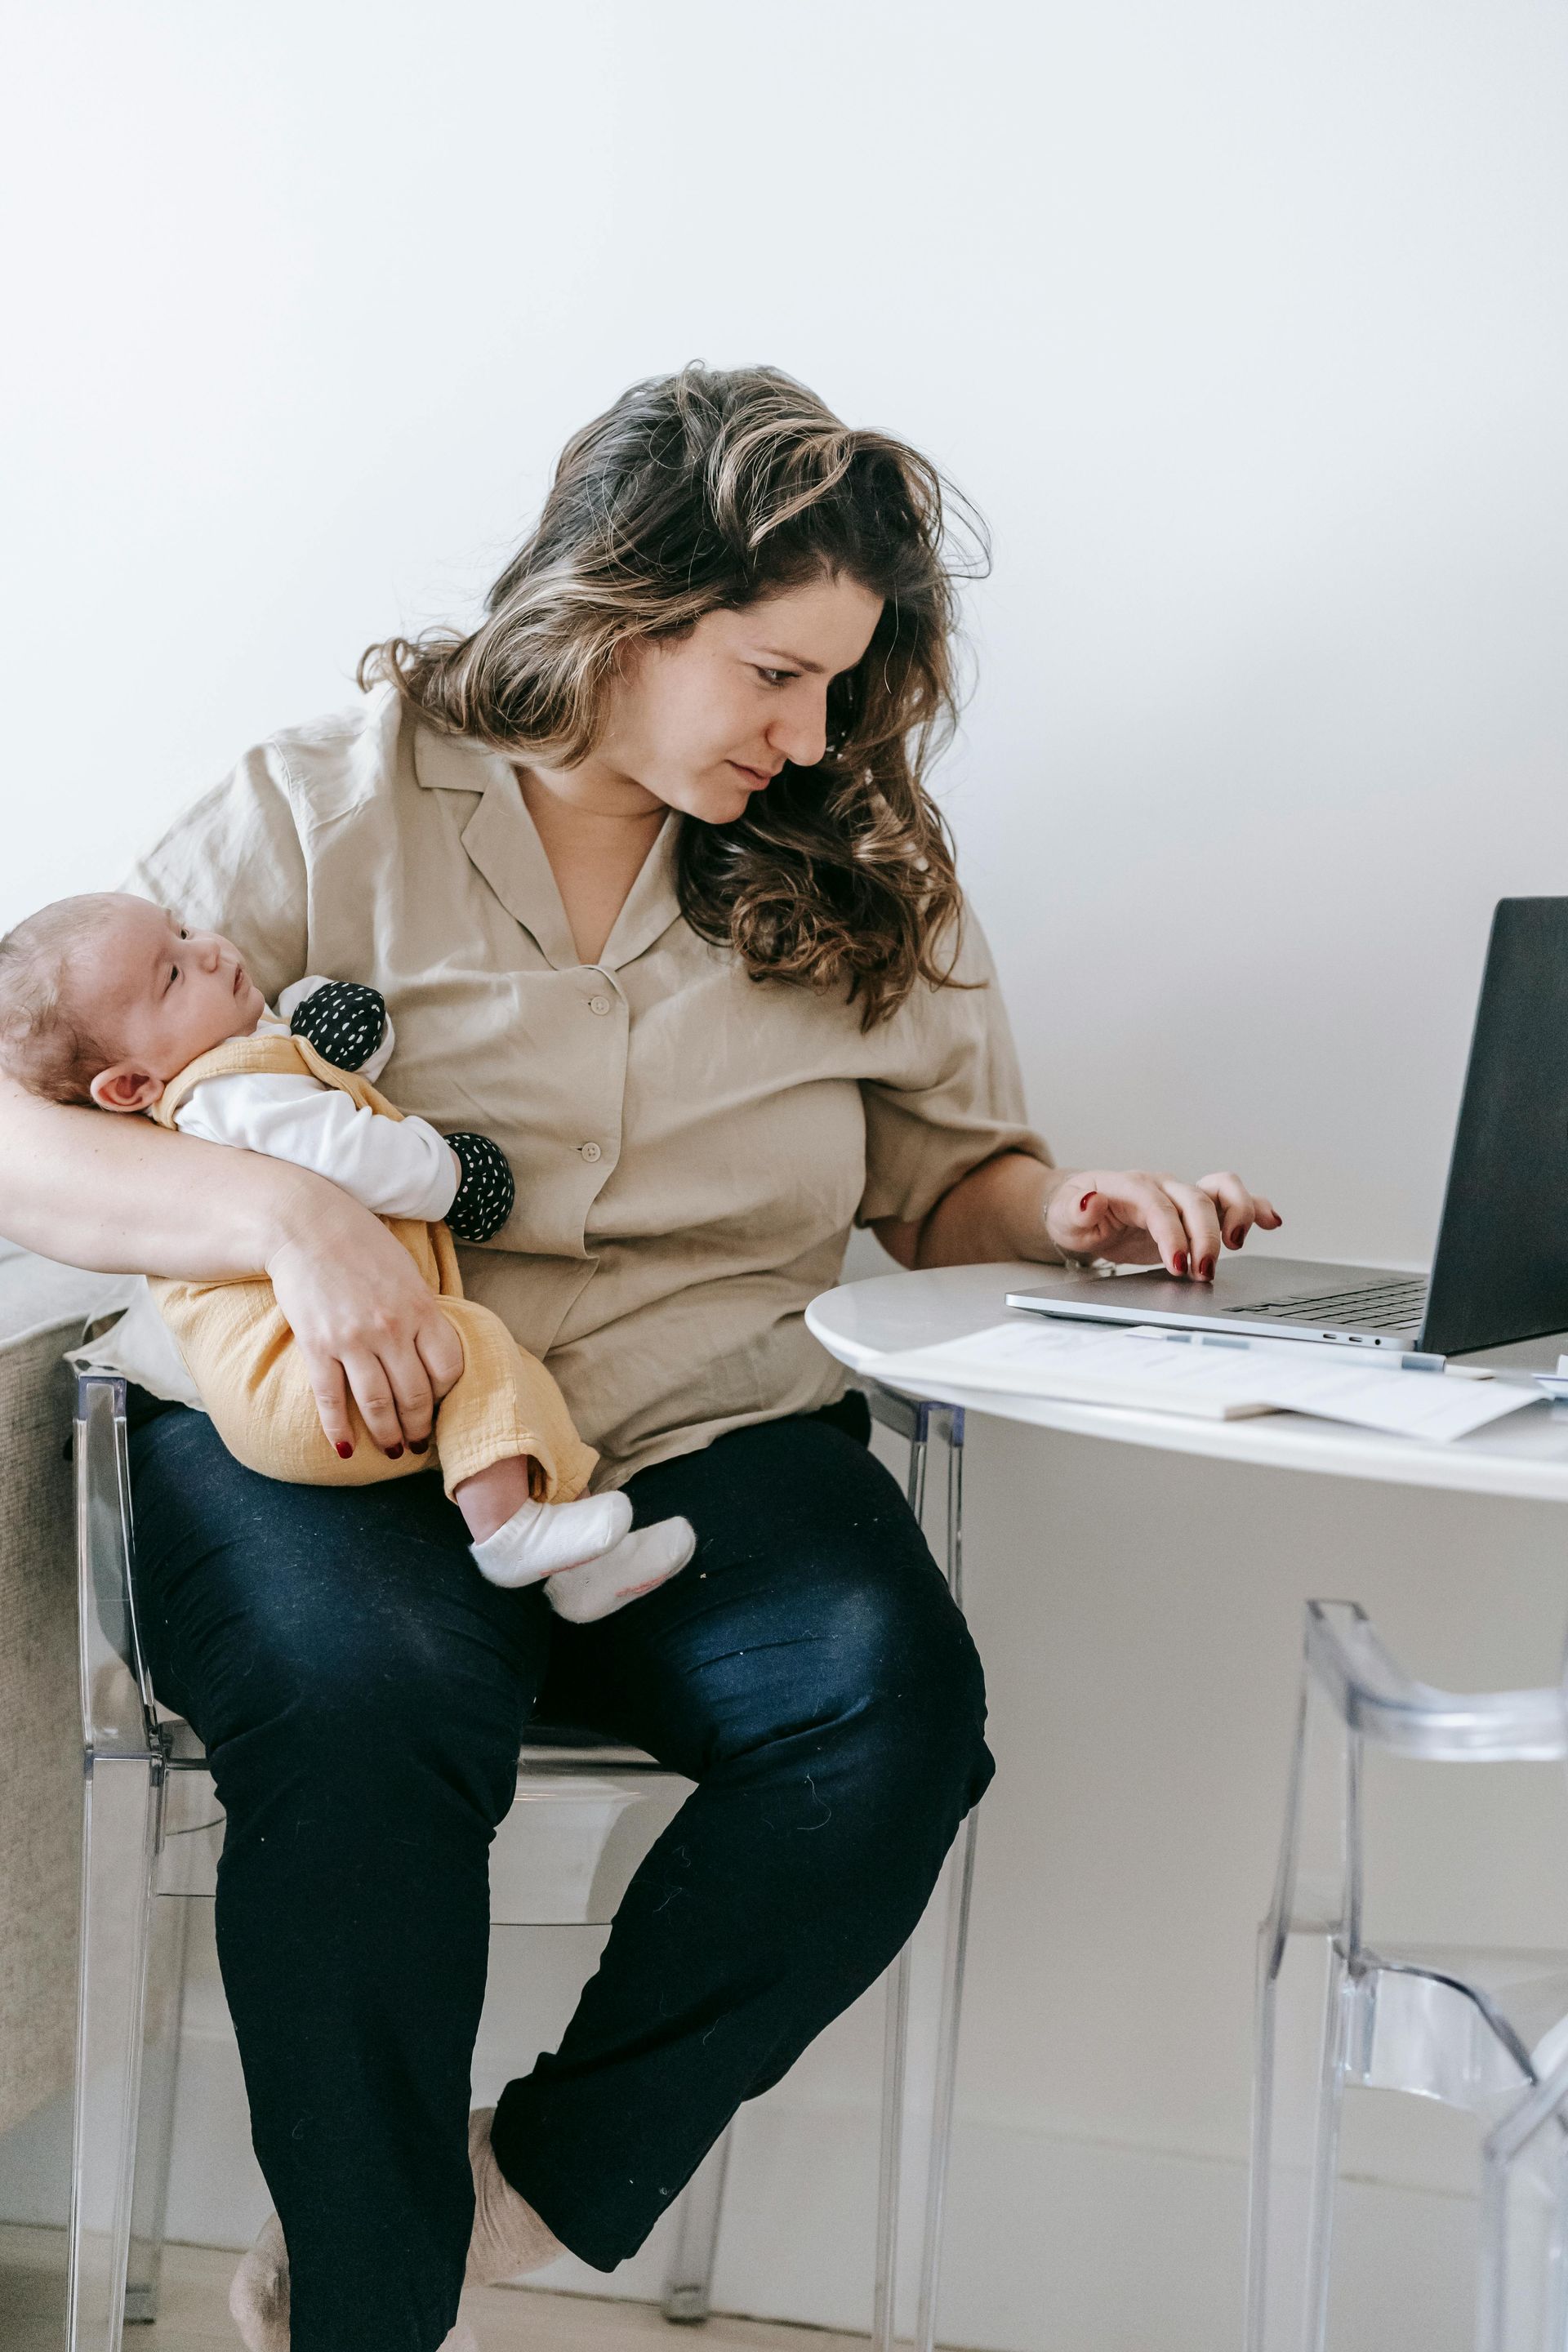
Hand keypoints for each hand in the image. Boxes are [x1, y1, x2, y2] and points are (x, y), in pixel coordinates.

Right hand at [266, 1188, 465, 1456]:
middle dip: (419, 1426)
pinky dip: (338, 1429)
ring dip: (387, 1435)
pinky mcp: (317, 1345)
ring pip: (377, 1404)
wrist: (304, 1225)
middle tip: (419, 1443)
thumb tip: (432, 1346)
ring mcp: (353, 1339)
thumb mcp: (405, 1272)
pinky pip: (330, 1399)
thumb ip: (420, 1309)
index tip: (441, 1404)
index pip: (448, 1367)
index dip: (447, 1393)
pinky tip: (345, 1449)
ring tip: (392, 1450)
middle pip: (415, 1394)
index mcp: (420, 1308)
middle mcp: (391, 1328)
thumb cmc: (359, 1243)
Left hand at [1044, 1169, 1282, 1278]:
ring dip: (1237, 1215)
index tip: (1177, 1263)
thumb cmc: (1074, 1213)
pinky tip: (1272, 1222)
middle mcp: (1163, 1185)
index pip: (1158, 1206)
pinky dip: (1255, 1208)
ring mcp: (1182, 1195)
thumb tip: (1090, 1201)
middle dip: (1205, 1237)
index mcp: (1130, 1186)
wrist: (1082, 1210)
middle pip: (1195, 1199)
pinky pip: (1231, 1200)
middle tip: (1203, 1272)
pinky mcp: (1196, 1210)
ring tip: (1236, 1245)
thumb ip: (1078, 1209)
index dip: (1172, 1233)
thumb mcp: (1065, 1215)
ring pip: (1222, 1188)